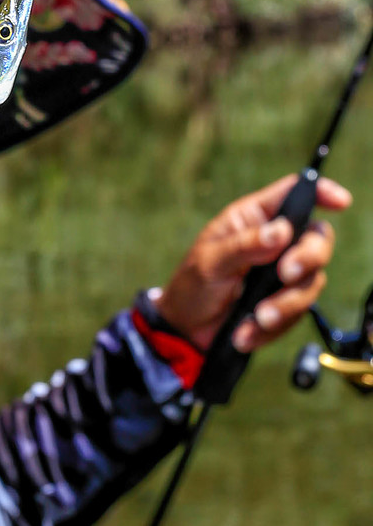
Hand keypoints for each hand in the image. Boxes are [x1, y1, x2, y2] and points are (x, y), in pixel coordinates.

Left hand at [155, 174, 351, 353]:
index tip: (340, 202)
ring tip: (258, 317)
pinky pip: (297, 314)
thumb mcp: (210, 262)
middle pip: (317, 239)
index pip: (293, 194)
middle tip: (285, 275)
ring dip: (286, 303)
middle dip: (309, 257)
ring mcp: (282, 274)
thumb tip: (282, 231)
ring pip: (312, 281)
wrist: (186, 331)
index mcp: (254, 219)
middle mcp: (275, 243)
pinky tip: (246, 333)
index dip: (321, 192)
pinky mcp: (284, 304)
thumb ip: (245, 245)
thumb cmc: (192, 285)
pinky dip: (273, 327)